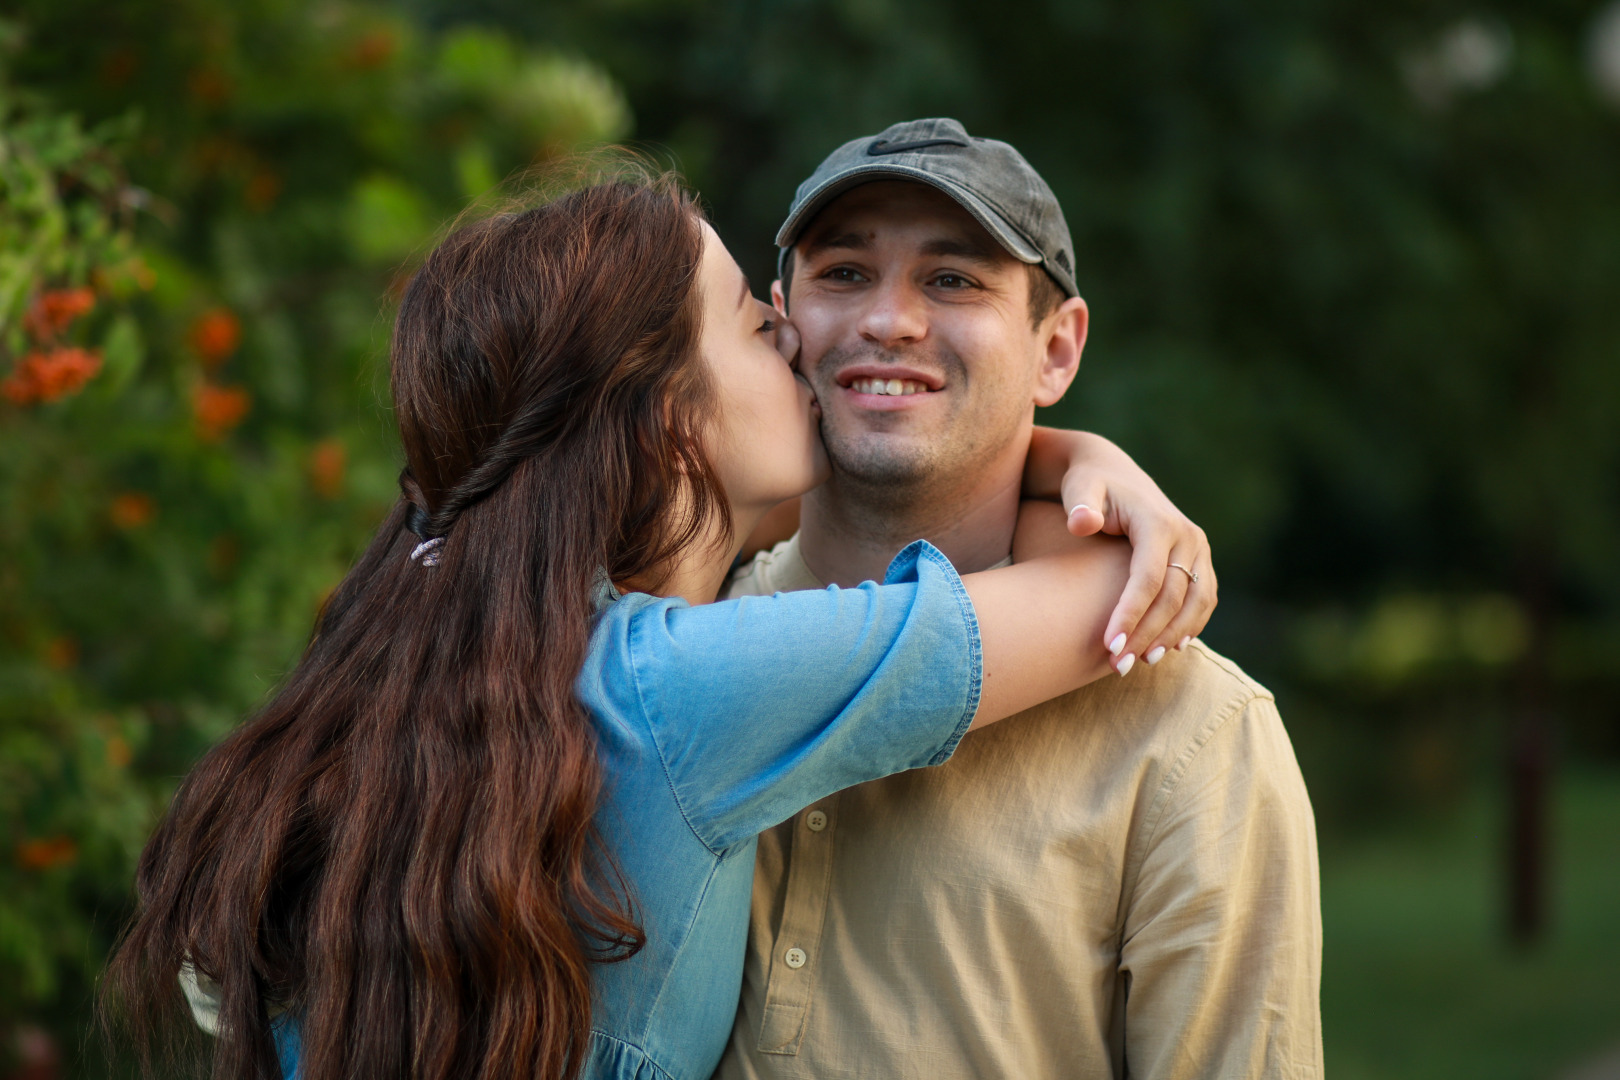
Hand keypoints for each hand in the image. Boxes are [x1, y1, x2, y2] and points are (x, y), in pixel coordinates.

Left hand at [1024, 429, 1216, 673]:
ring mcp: (1198, 548)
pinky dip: (1190, 625)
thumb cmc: (1087, 485)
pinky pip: (1204, 599)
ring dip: (1171, 636)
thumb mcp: (1079, 489)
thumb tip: (1081, 523)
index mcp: (1159, 522)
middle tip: (1117, 666)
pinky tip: (1169, 648)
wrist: (1110, 473)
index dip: (1130, 614)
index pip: (1148, 578)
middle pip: (1173, 597)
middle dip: (1147, 634)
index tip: (1109, 646)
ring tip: (1141, 662)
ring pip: (1196, 602)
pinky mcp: (1200, 560)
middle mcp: (1186, 535)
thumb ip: (1079, 505)